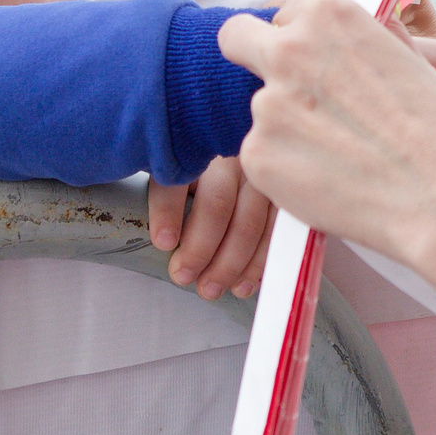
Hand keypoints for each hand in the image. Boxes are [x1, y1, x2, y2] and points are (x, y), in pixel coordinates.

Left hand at [146, 155, 272, 299]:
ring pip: (248, 223)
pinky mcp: (282, 195)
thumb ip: (164, 194)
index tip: (163, 242)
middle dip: (198, 249)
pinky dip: (258, 263)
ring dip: (229, 263)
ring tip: (210, 288)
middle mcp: (230, 156)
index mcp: (195, 146)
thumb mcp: (178, 171)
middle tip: (183, 276)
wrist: (255, 149)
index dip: (168, 211)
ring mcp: (260, 175)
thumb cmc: (204, 173)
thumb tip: (153, 235)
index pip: (178, 177)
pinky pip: (274, 232)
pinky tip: (243, 284)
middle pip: (217, 204)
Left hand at [219, 0, 435, 265]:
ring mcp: (267, 104)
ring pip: (259, 109)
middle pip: (237, 39)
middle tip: (283, 92)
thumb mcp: (401, 55)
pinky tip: (328, 181)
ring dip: (284, 127)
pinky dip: (285, 168)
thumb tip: (332, 38)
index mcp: (327, 13)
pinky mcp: (257, 155)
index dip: (298, 41)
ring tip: (338, 156)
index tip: (312, 64)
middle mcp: (288, 49)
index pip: (281, 15)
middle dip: (252, 57)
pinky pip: (261, 157)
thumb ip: (353, 40)